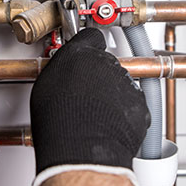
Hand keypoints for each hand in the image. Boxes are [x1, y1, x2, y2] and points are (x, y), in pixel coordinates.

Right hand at [30, 28, 150, 173]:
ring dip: (110, 94)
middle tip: (84, 92)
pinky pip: (132, 104)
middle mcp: (107, 64)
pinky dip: (123, 113)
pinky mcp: (139, 104)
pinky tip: (107, 123)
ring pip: (120, 83)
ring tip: (94, 113)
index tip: (86, 50)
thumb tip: (61, 72)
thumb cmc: (58, 120)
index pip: (91, 37)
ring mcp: (126, 83)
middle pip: (106, 62)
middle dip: (97, 74)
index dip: (88, 45)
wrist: (80, 147)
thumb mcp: (45, 86)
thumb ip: (60, 71)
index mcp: (81, 54)